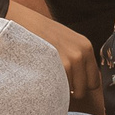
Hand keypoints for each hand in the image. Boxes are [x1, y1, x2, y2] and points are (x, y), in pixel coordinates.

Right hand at [9, 0, 103, 114]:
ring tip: (46, 76)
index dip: (82, 86)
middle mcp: (80, 55)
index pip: (93, 82)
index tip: (71, 86)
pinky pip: (54, 90)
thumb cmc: (41, 32)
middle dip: (70, 92)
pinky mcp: (52, 68)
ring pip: (67, 93)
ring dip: (57, 90)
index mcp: (86, 48)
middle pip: (82, 91)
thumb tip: (82, 82)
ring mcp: (67, 62)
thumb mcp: (67, 40)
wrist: (20, 21)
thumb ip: (78, 58)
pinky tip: (40, 77)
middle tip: (56, 82)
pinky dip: (48, 89)